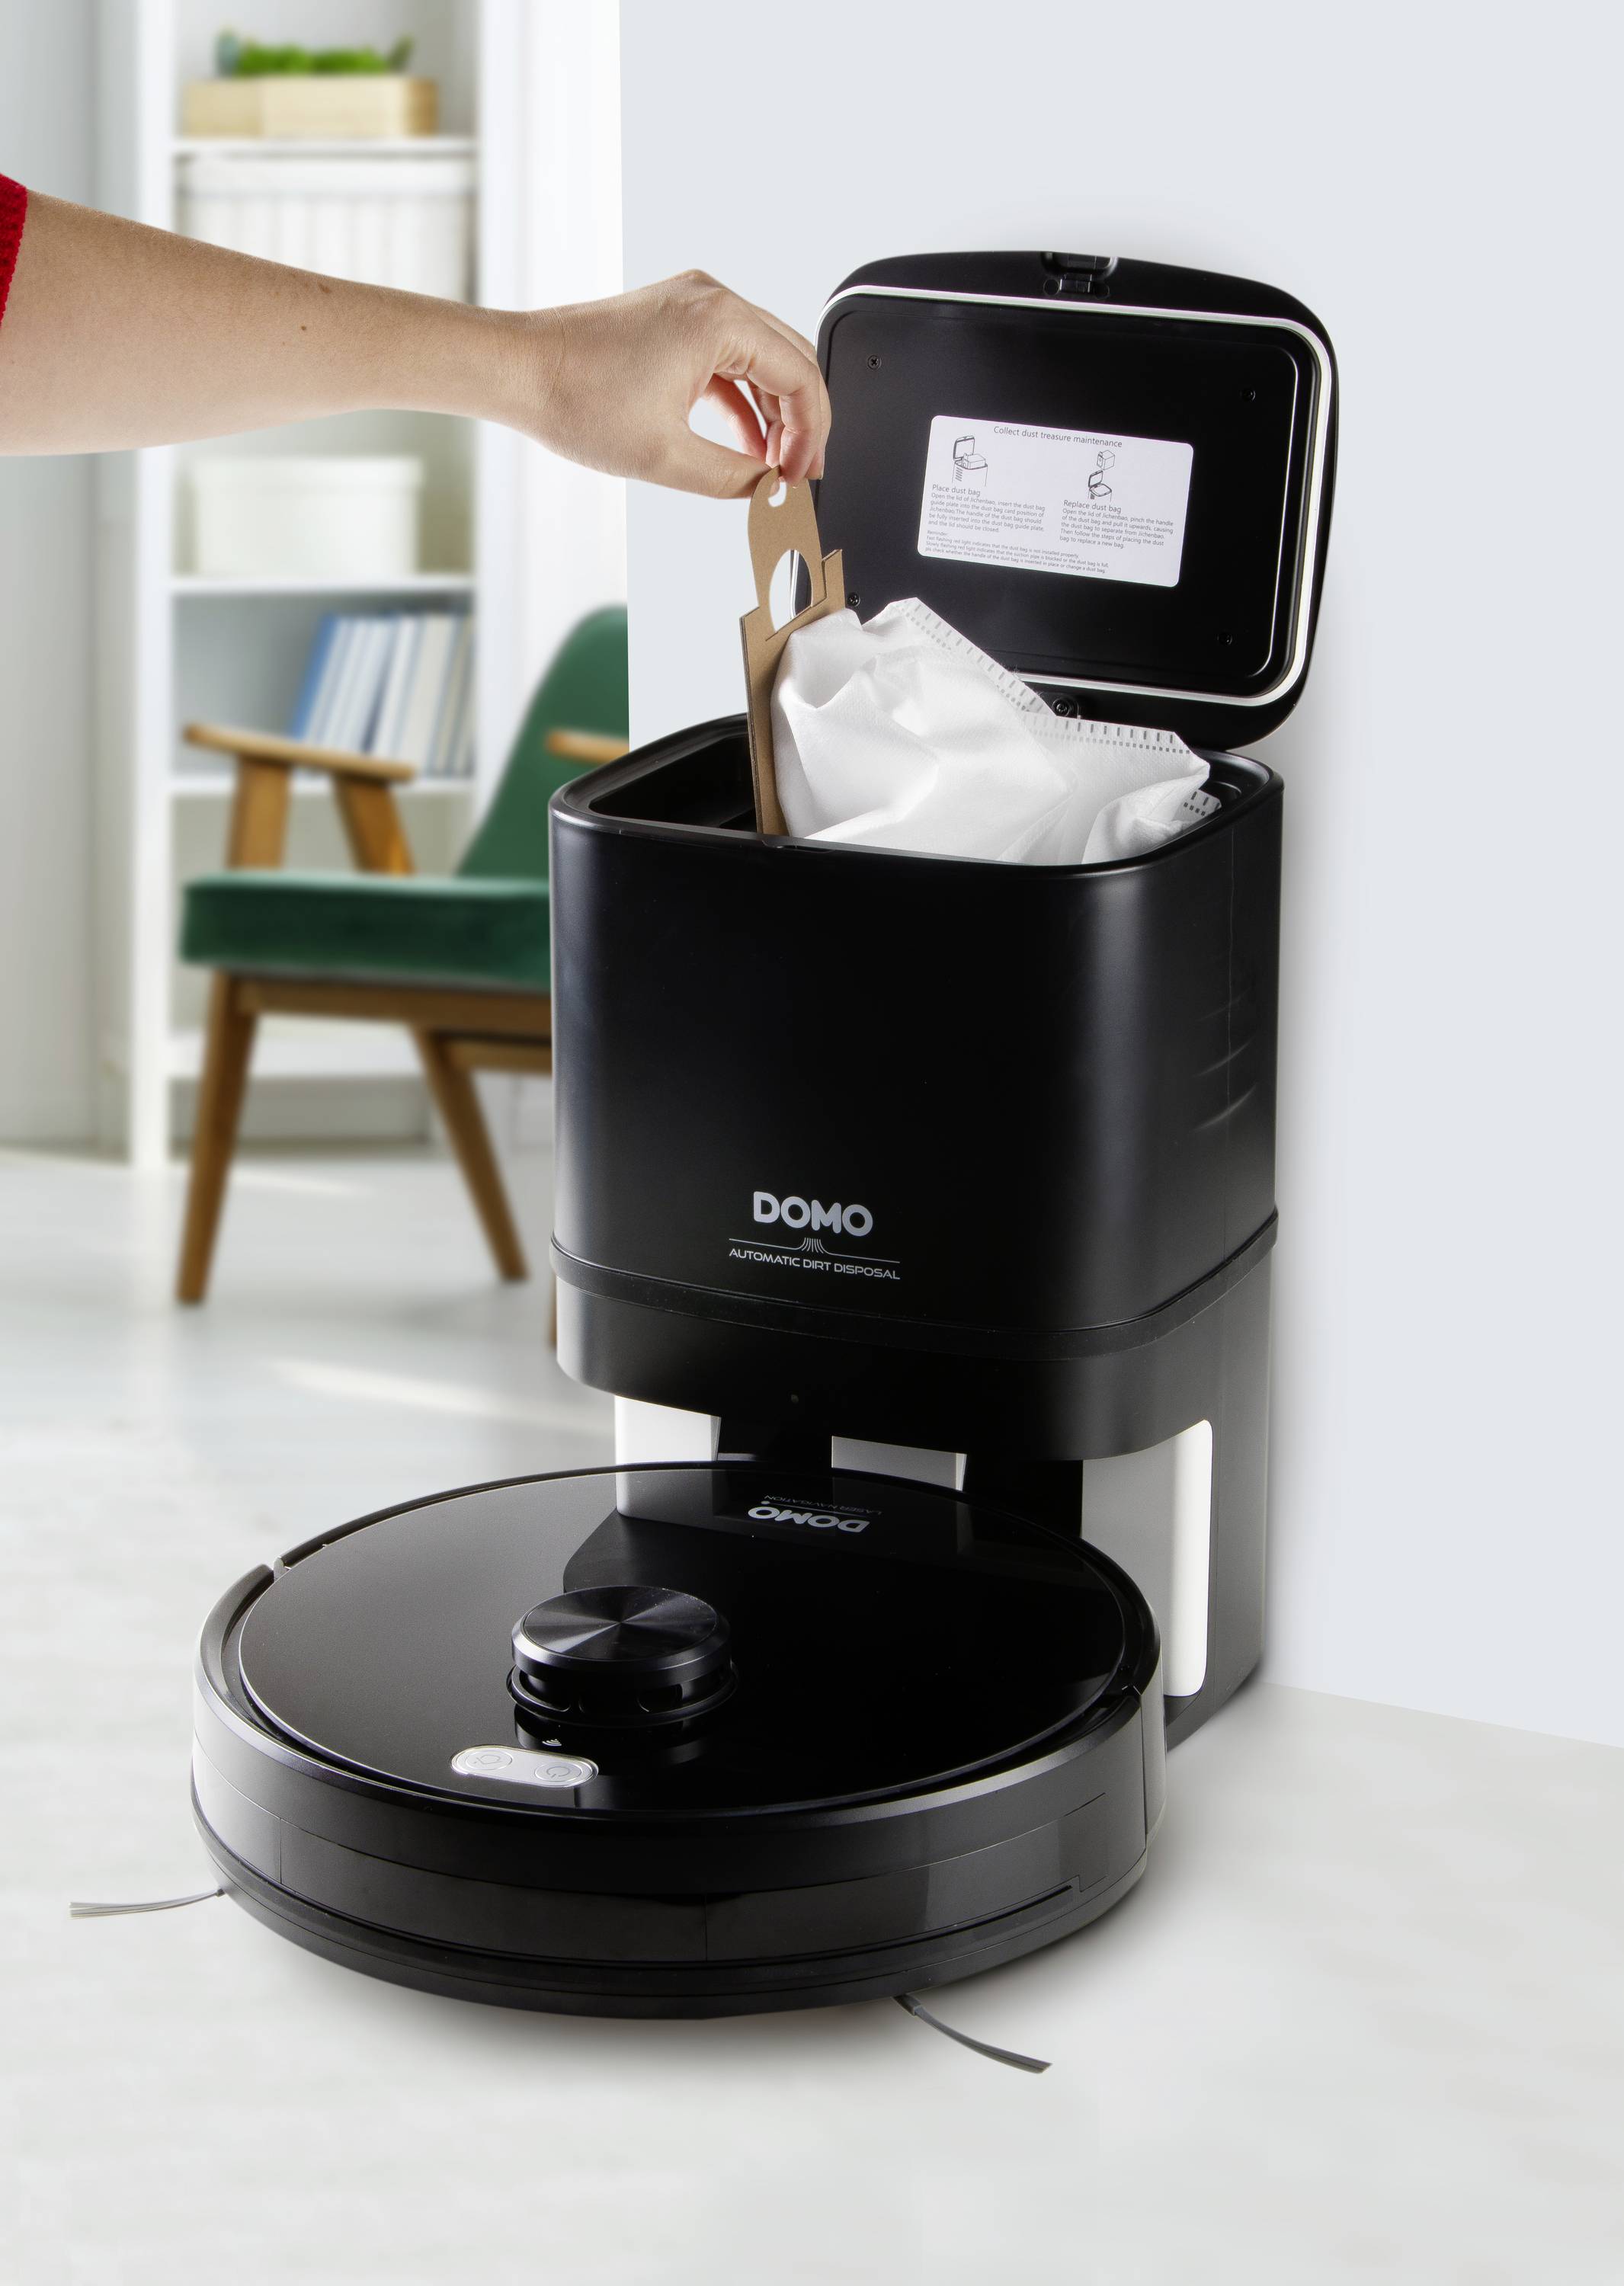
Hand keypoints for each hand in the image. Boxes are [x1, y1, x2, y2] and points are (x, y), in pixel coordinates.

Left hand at [508, 271, 830, 497]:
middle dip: (801, 423)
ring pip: (763, 360)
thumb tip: (770, 492)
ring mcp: (691, 305)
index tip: (801, 477)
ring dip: (773, 414)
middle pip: (790, 362)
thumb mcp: (666, 457)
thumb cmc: (575, 397)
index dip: (811, 435)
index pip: (801, 376)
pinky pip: (730, 360)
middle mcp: (710, 300)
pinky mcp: (673, 320)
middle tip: (796, 474)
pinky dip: (743, 401)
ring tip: (771, 466)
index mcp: (720, 320)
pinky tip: (744, 443)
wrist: (517, 371)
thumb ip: (734, 478)